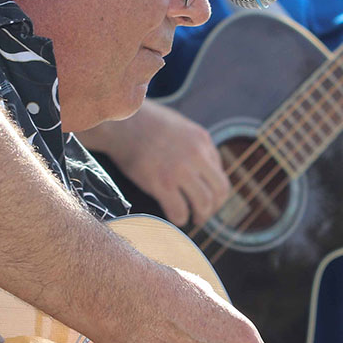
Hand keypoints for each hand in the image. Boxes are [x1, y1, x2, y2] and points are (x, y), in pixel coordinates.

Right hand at [81, 102, 230, 225]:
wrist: (121, 122)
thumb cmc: (146, 123)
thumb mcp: (181, 127)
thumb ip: (196, 146)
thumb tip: (205, 169)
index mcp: (202, 140)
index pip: (221, 174)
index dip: (217, 192)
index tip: (209, 199)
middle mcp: (196, 156)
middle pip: (219, 191)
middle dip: (214, 208)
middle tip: (204, 214)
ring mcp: (179, 170)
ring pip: (203, 203)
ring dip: (201, 216)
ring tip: (194, 219)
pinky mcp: (161, 183)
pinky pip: (179, 210)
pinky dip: (180, 219)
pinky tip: (175, 218)